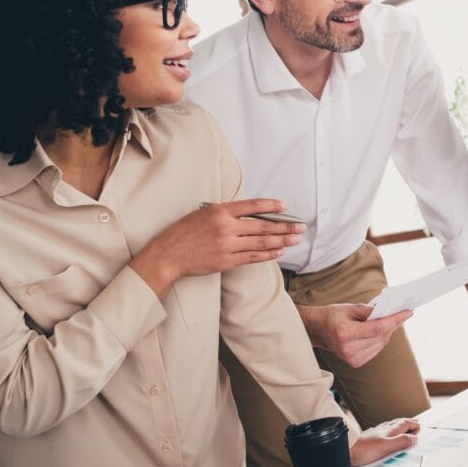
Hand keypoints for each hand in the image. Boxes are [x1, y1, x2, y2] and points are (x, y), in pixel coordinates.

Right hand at [132, 199, 303, 294]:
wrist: (167, 255)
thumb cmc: (183, 233)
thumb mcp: (202, 214)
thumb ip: (225, 213)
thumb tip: (251, 214)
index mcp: (219, 211)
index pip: (252, 205)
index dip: (272, 205)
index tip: (286, 206)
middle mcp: (225, 227)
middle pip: (263, 225)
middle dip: (285, 226)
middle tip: (300, 226)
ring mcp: (227, 245)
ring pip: (261, 242)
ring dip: (281, 240)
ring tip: (295, 239)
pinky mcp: (227, 261)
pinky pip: (253, 256)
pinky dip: (268, 254)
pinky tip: (279, 251)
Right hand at [298, 304, 411, 367]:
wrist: (317, 331)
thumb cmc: (333, 316)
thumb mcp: (350, 308)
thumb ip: (371, 311)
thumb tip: (391, 313)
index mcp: (346, 334)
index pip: (378, 328)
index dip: (395, 320)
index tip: (409, 312)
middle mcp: (349, 349)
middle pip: (382, 336)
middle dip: (393, 324)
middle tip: (401, 312)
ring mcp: (352, 359)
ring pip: (381, 344)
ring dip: (387, 332)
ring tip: (387, 320)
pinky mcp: (356, 363)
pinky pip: (376, 349)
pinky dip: (380, 340)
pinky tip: (377, 332)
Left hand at [349, 418, 419, 465]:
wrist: (345, 451)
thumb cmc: (363, 450)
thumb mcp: (386, 447)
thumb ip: (400, 442)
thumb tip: (414, 438)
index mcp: (389, 431)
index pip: (405, 424)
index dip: (413, 424)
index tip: (420, 426)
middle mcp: (383, 429)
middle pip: (399, 422)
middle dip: (408, 422)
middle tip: (415, 422)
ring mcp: (375, 432)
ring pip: (391, 425)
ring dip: (399, 425)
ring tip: (403, 425)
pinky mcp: (368, 437)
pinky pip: (383, 430)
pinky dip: (389, 430)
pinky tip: (385, 433)